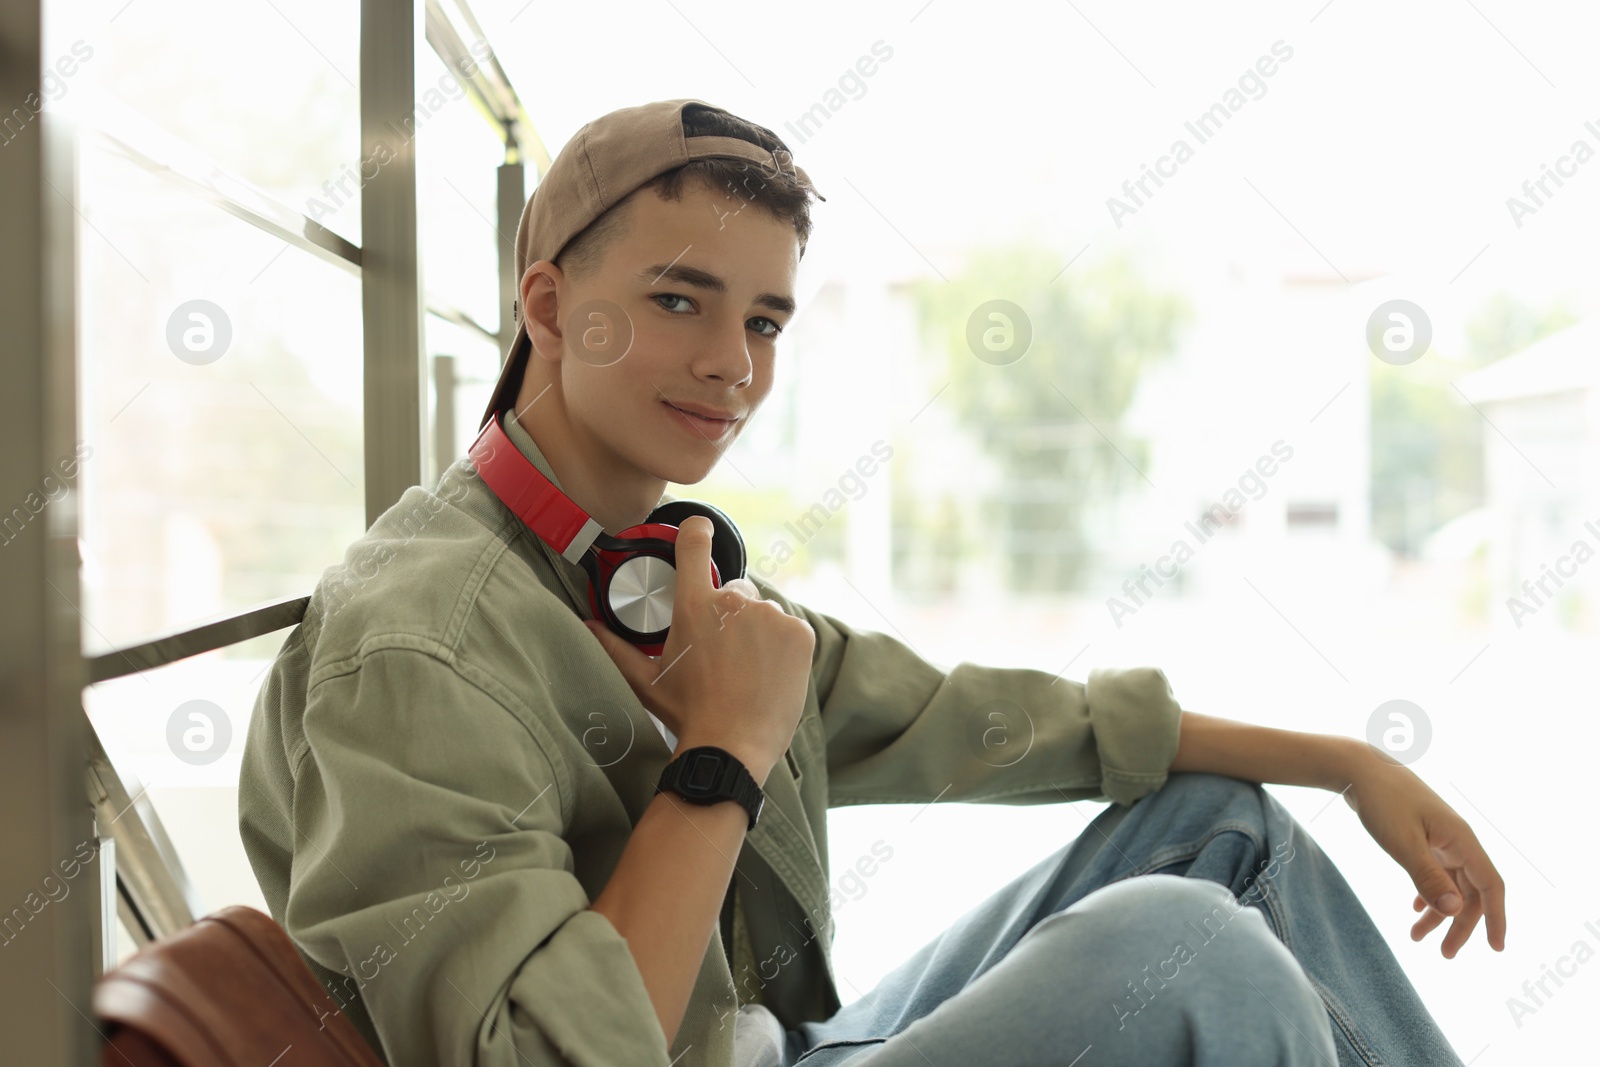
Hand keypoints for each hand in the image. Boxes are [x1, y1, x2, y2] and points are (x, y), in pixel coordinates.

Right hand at [580, 515, 812, 782]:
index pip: (693, 544)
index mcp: (693, 606)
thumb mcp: (646, 680)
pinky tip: (769, 673)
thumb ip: (616, 647)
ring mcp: (770, 615)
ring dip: (757, 631)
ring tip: (747, 671)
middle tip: (723, 655)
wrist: (733, 746)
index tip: (699, 530)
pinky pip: (789, 628)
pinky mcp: (799, 633)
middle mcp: (733, 602)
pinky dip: (782, 646)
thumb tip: (587, 626)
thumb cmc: (688, 714)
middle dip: (729, 614)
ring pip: (763, 612)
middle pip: (734, 592)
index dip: (696, 532)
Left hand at [1341, 745, 1506, 957]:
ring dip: (1439, 912)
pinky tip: (1415, 907)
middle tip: (1444, 954)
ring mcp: (1441, 837)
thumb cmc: (1381, 801)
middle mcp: (1457, 840)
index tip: (1495, 949)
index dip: (1497, 918)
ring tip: (1416, 937)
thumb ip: (1429, 877)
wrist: (1358, 768)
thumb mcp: (1402, 843)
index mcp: (1461, 840)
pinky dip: (1429, 892)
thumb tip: (1457, 912)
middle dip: (1460, 925)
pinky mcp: (1424, 835)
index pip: (1491, 885)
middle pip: (1471, 891)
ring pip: (1451, 883)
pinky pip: (1437, 871)